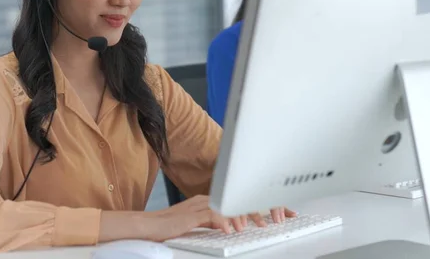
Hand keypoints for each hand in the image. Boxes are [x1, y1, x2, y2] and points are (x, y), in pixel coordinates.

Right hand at [143, 195, 296, 241]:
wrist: (147, 225)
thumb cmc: (169, 226)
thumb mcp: (197, 223)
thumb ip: (213, 221)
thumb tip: (229, 226)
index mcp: (210, 201)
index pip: (239, 200)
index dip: (260, 205)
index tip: (279, 211)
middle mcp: (207, 200)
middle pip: (239, 200)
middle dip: (262, 208)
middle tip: (281, 216)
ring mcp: (199, 205)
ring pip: (229, 207)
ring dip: (245, 217)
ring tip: (257, 226)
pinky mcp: (191, 214)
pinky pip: (212, 216)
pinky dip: (224, 222)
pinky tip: (231, 230)